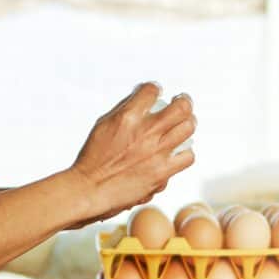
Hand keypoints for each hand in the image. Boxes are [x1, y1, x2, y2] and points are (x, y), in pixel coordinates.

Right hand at [69, 82, 195, 223]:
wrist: (89, 189)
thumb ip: (124, 110)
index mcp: (128, 117)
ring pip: (188, 128)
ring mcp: (157, 152)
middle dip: (183, 102)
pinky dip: (185, 152)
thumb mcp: (103, 125)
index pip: (152, 90)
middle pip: (180, 107)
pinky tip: (178, 151)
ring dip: (187, 123)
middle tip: (182, 103)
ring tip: (184, 123)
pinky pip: (187, 157)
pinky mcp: (162, 172)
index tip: (158, 91)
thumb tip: (139, 99)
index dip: (156, 88)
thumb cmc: (93, 160)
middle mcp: (146, 132)